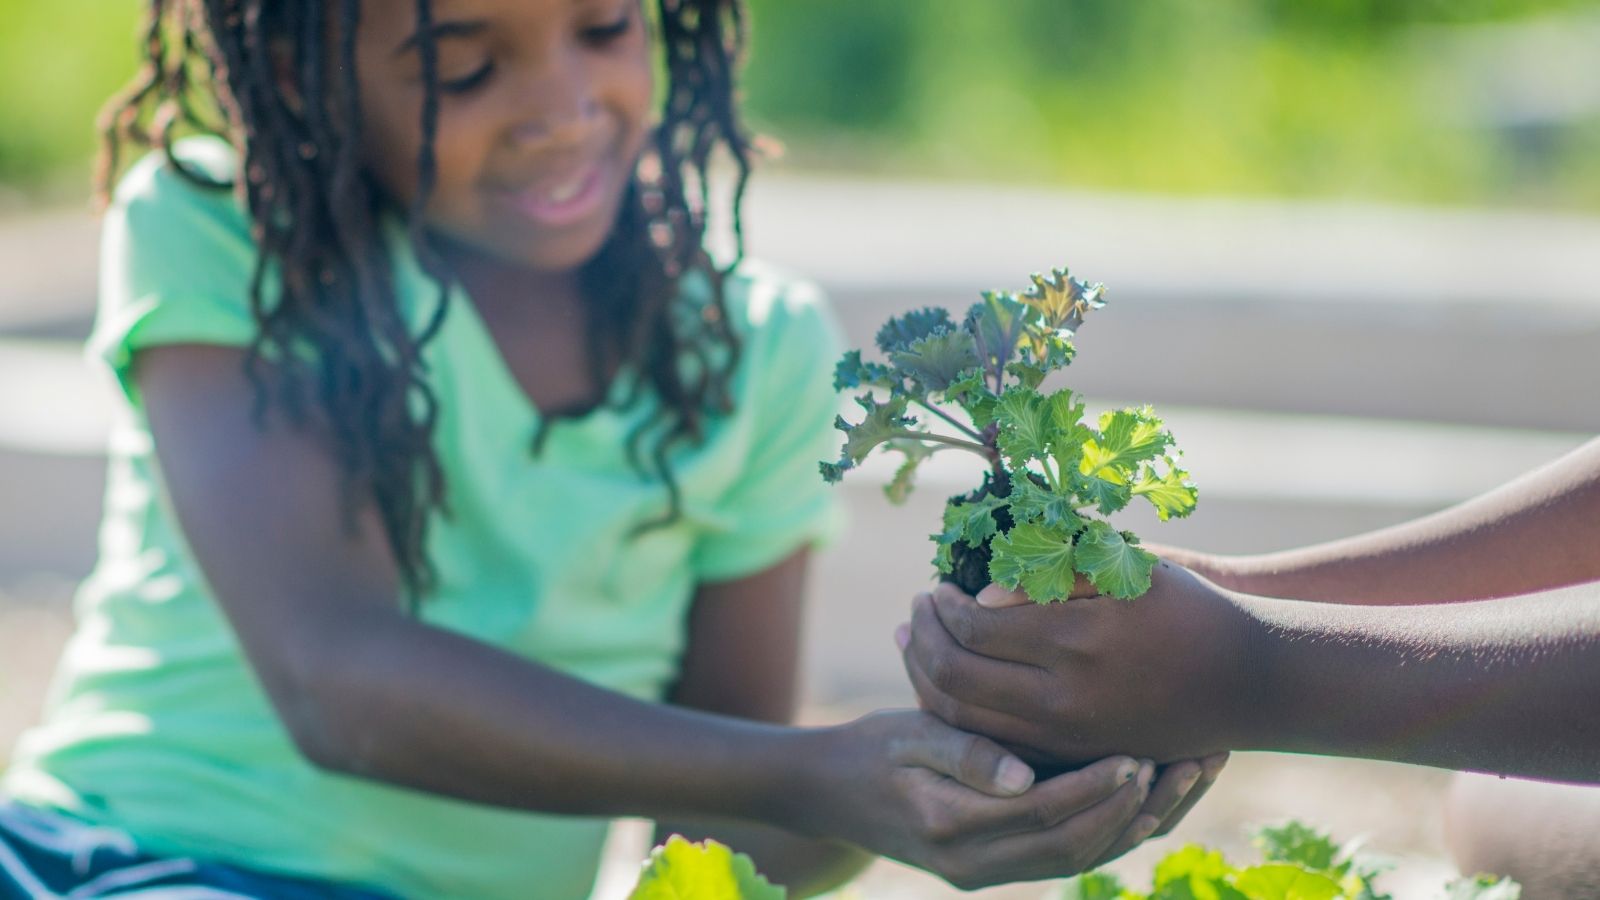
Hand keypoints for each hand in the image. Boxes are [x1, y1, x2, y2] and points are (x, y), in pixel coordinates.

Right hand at [788, 710, 1152, 889]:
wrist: (827, 795)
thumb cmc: (867, 748)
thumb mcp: (905, 733)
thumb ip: (964, 751)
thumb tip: (1025, 776)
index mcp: (949, 825)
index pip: (1042, 811)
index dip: (1096, 785)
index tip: (1141, 751)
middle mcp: (972, 864)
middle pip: (1075, 847)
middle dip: (1137, 808)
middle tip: (1188, 764)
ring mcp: (986, 873)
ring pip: (1080, 859)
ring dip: (1139, 823)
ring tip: (1189, 776)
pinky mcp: (998, 867)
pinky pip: (1068, 856)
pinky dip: (1114, 829)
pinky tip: (1151, 794)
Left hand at [899, 567, 1256, 766]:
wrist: (1250, 682)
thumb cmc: (1189, 609)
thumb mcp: (1129, 573)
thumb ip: (1055, 576)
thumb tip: (980, 599)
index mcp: (1079, 639)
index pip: (976, 627)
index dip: (944, 606)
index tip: (937, 587)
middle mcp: (1067, 696)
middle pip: (957, 678)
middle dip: (925, 641)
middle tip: (918, 611)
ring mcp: (1069, 736)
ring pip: (967, 720)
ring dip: (929, 679)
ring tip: (919, 643)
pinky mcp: (1074, 757)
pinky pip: (995, 743)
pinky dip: (959, 716)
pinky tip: (948, 684)